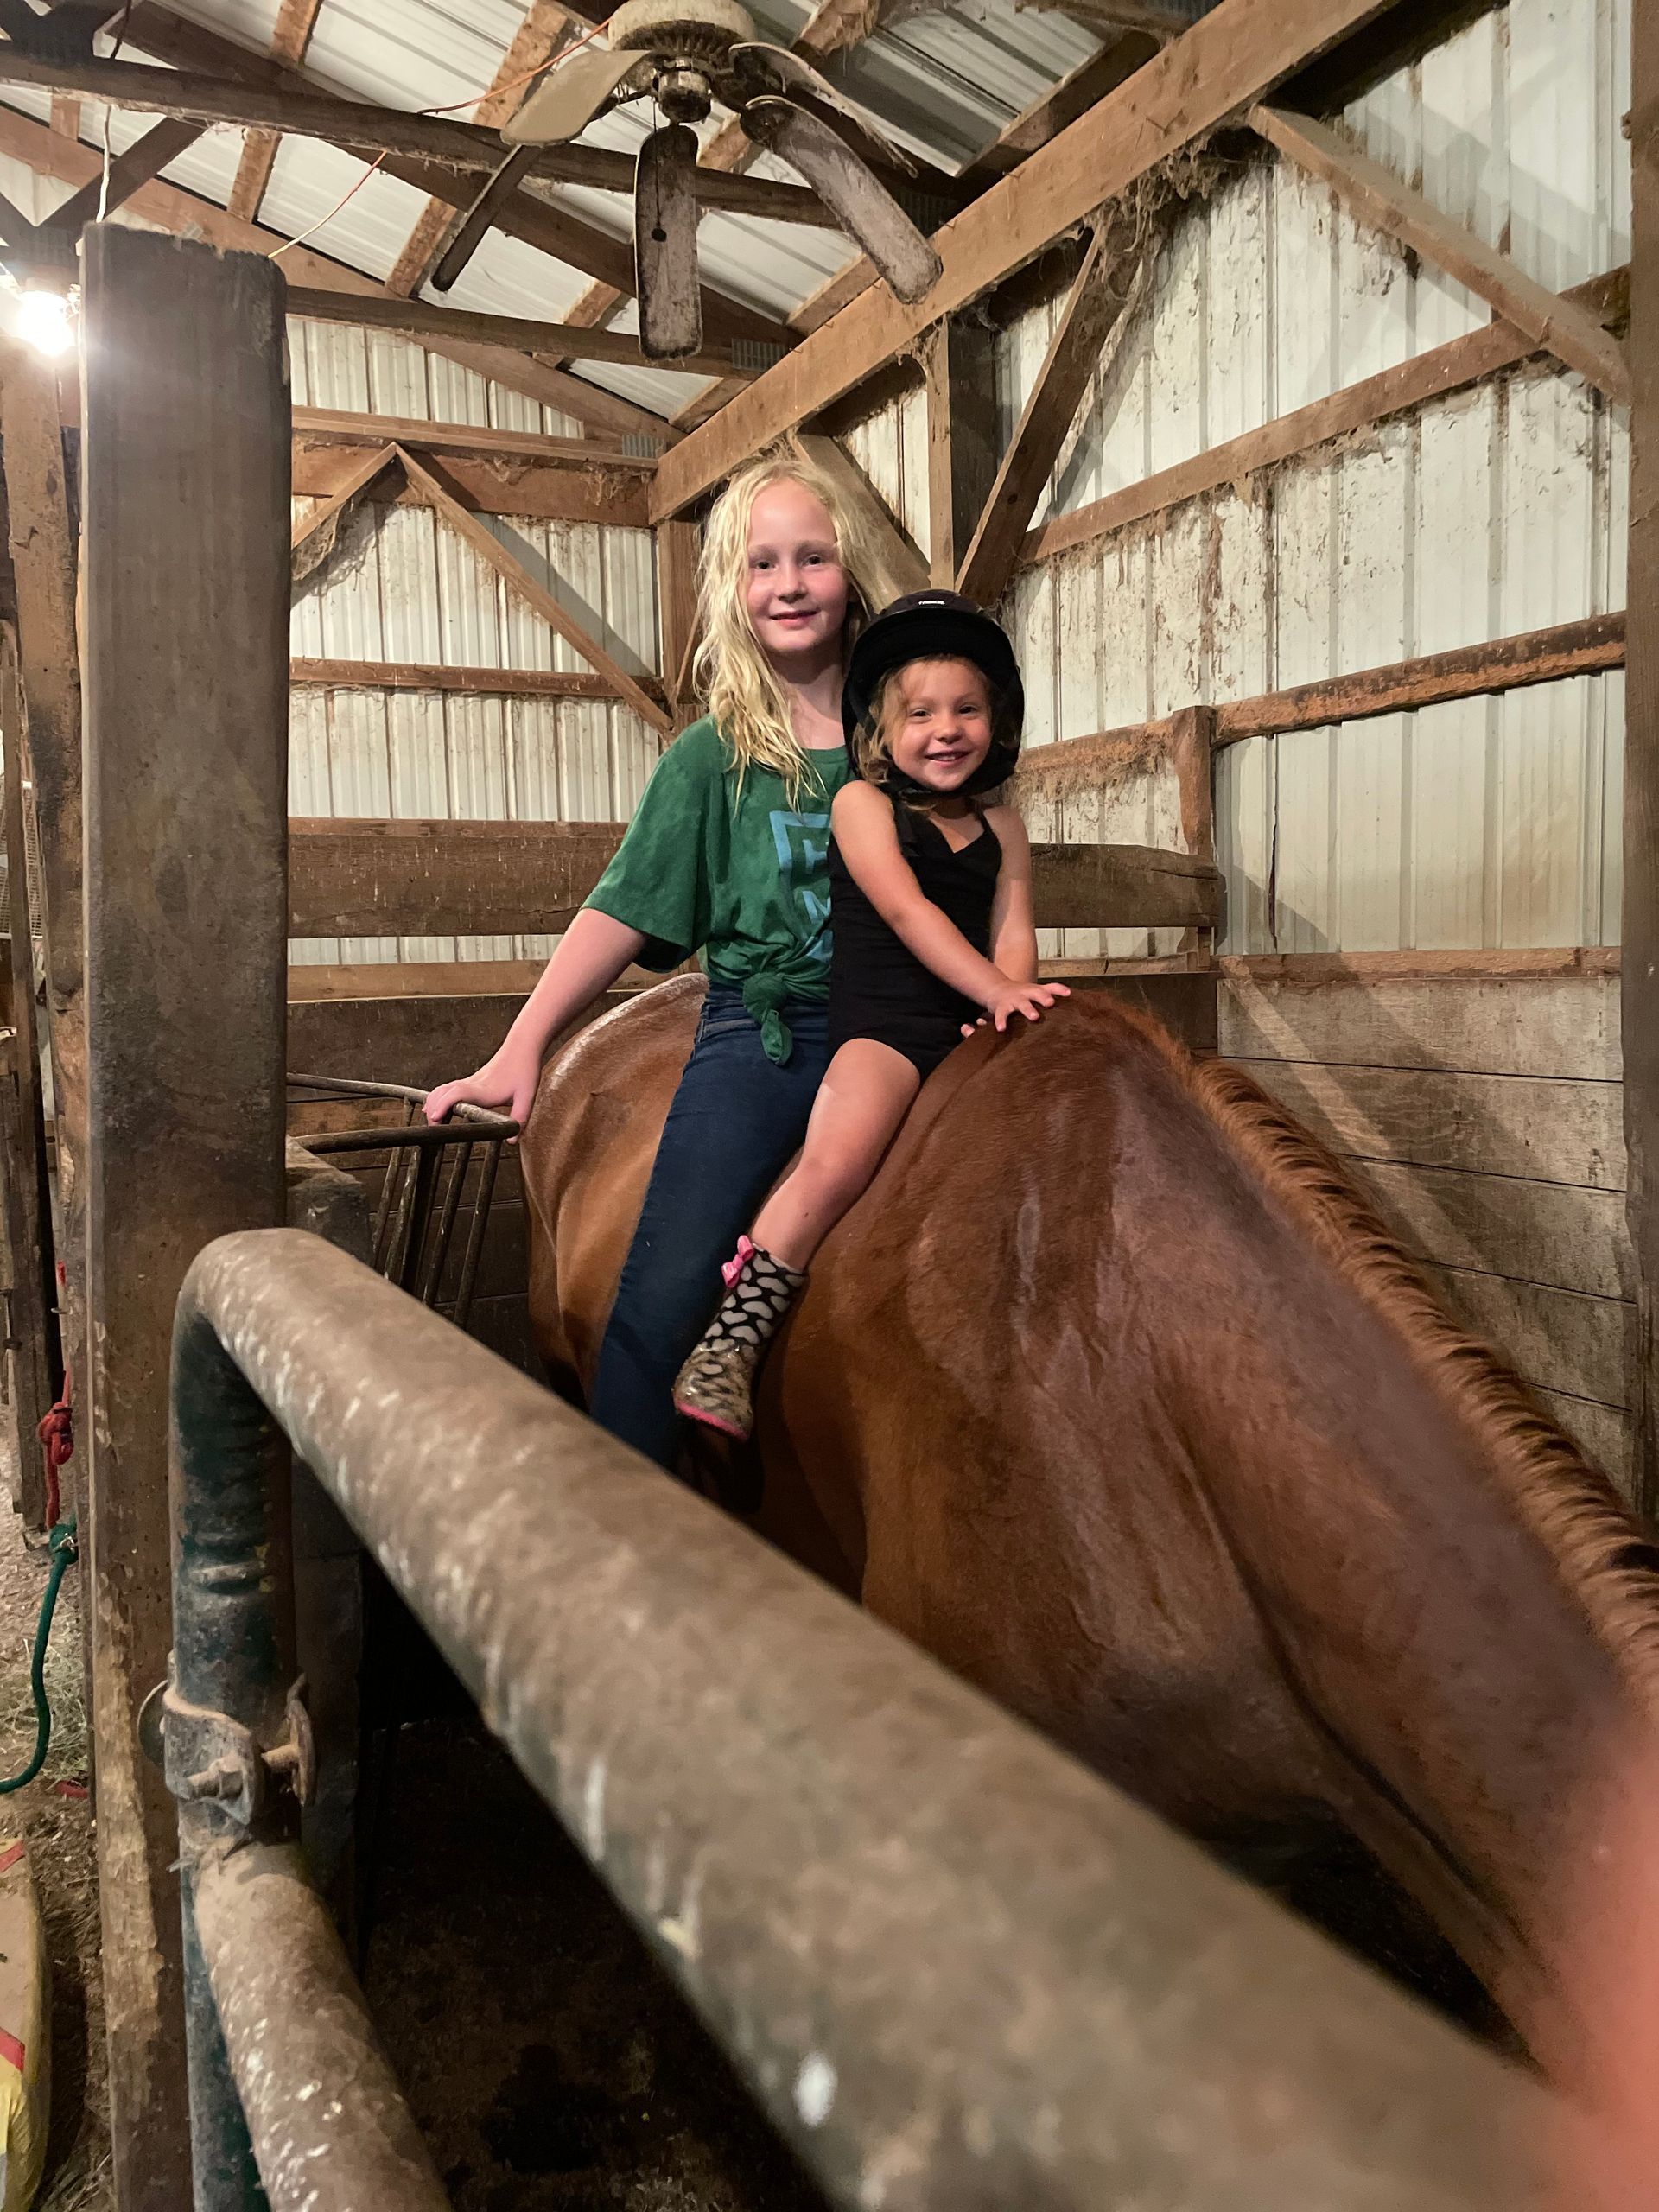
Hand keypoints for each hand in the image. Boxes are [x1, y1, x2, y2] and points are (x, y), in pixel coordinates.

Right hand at [423, 1041, 542, 1129]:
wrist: (522, 1046)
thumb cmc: (524, 1068)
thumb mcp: (527, 1097)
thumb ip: (520, 1118)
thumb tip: (512, 1140)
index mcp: (483, 1090)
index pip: (456, 1094)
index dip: (443, 1105)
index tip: (434, 1117)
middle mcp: (472, 1085)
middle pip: (443, 1093)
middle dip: (434, 1110)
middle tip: (433, 1128)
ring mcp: (470, 1081)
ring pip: (443, 1089)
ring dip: (433, 1103)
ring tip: (432, 1120)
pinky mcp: (471, 1080)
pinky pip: (448, 1088)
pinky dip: (437, 1097)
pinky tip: (434, 1105)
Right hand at [980, 979, 1069, 1032]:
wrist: (996, 988)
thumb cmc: (1021, 993)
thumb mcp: (1036, 991)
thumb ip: (1052, 993)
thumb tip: (1071, 998)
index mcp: (1036, 990)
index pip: (1050, 987)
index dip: (1059, 990)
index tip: (1068, 993)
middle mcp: (1026, 993)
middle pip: (1036, 993)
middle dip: (1043, 997)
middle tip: (1050, 1003)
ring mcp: (1014, 999)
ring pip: (1022, 1003)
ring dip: (1028, 1009)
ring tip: (1034, 1017)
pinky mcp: (1001, 1007)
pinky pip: (1001, 1014)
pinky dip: (1001, 1021)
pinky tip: (1002, 1029)